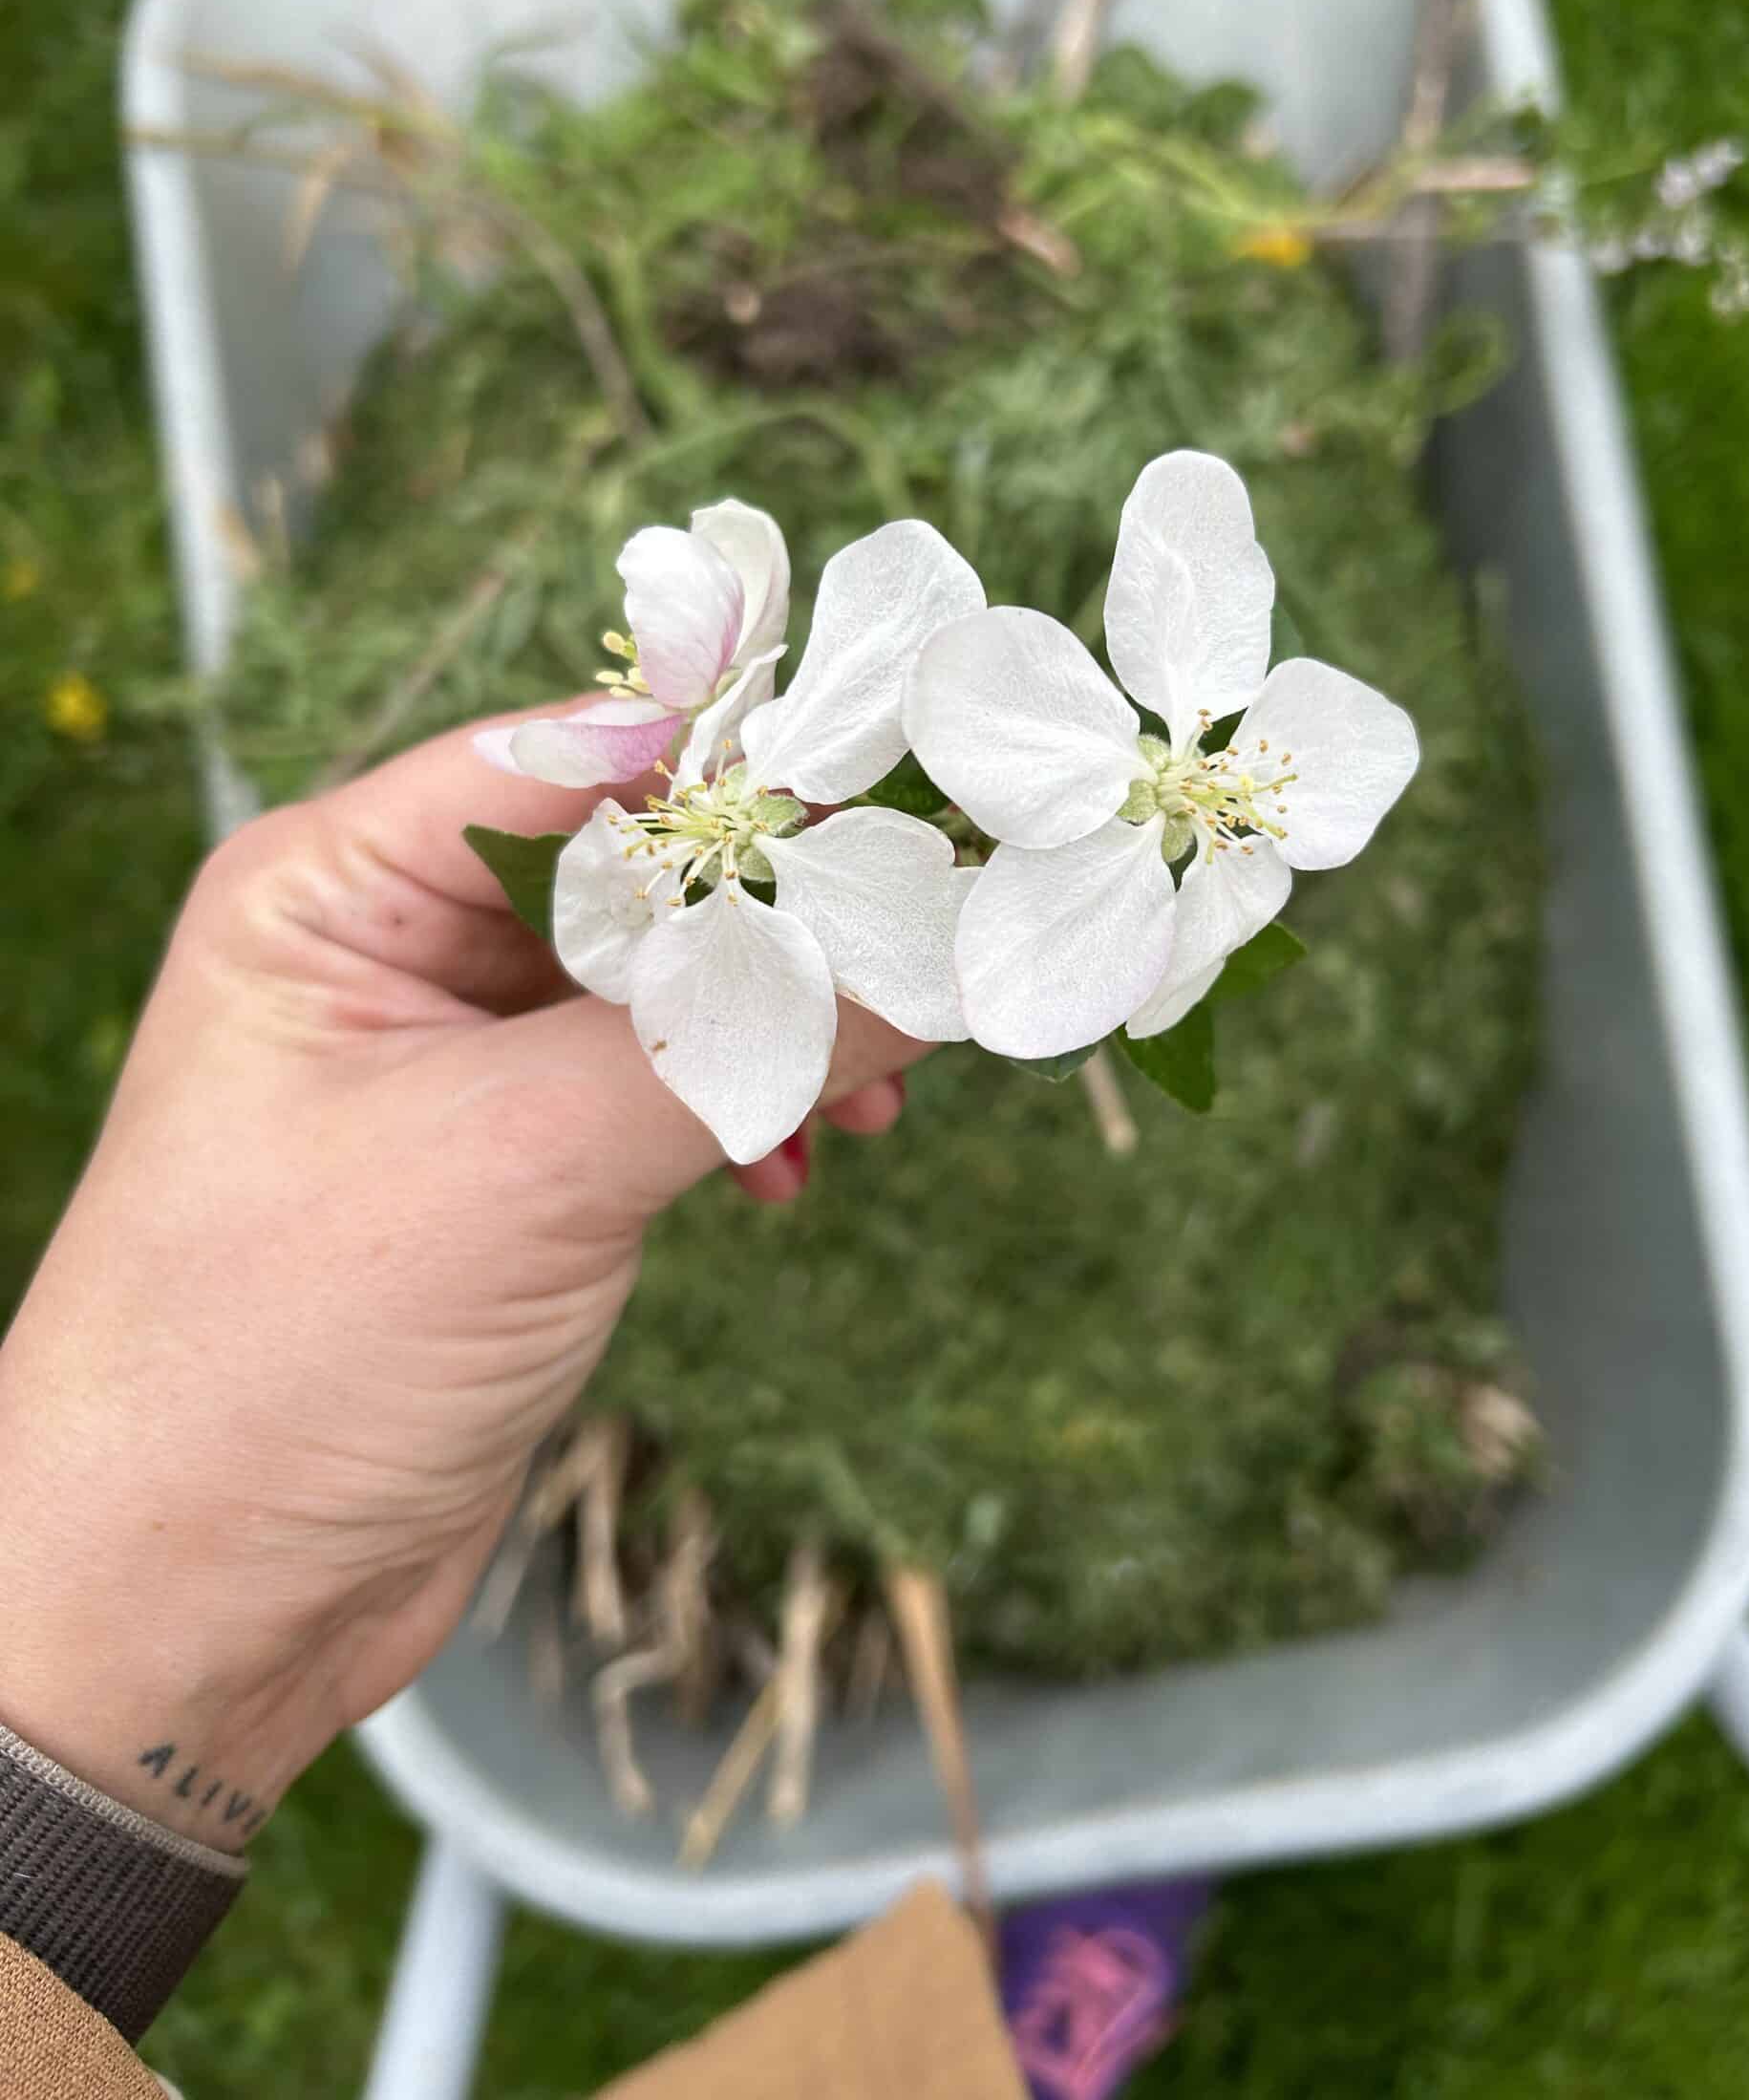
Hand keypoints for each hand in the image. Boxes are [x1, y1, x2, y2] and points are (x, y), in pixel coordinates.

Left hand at [0, 716, 920, 1850]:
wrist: (190, 1612)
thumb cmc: (281, 1359)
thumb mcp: (529, 1164)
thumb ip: (739, 1036)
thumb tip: (936, 945)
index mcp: (336, 884)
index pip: (580, 759)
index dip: (745, 771)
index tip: (909, 796)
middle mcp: (388, 949)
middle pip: (636, 866)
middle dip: (778, 916)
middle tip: (919, 957)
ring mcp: (450, 1065)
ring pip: (663, 984)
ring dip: (775, 1026)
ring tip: (866, 1093)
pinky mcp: (506, 1170)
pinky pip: (657, 1087)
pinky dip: (739, 1111)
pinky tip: (789, 1168)